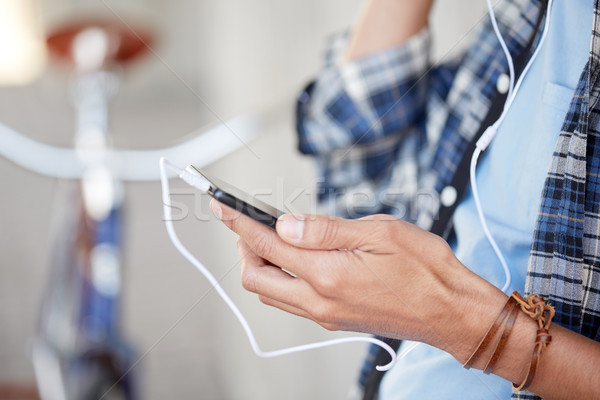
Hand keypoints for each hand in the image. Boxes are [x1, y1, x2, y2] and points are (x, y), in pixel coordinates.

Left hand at [210, 200, 506, 361]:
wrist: (451, 314)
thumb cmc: (425, 270)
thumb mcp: (379, 232)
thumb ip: (325, 230)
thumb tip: (284, 223)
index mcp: (326, 275)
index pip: (265, 245)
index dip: (238, 221)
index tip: (222, 204)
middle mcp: (318, 302)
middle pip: (255, 277)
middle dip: (243, 246)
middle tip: (249, 220)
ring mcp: (324, 315)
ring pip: (270, 292)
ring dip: (260, 264)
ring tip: (272, 235)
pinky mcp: (333, 320)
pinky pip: (291, 301)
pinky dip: (281, 277)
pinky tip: (297, 257)